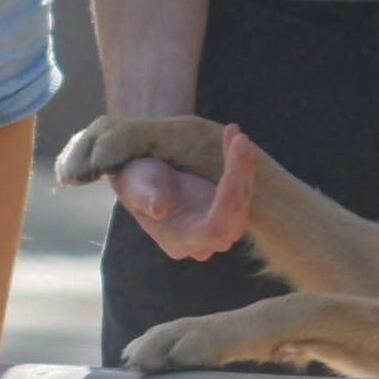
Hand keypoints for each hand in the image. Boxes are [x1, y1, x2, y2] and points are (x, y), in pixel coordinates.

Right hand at [116, 126, 258, 261]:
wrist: (140, 176)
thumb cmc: (134, 182)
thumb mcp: (135, 186)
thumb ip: (146, 199)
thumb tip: (159, 209)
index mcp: (178, 241)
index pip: (212, 229)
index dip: (226, 203)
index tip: (232, 172)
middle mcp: (202, 241)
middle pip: (234, 216)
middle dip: (240, 177)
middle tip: (239, 141)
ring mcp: (216, 226)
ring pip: (242, 202)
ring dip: (244, 167)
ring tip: (238, 136)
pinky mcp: (225, 210)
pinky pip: (242, 190)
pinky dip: (242, 165)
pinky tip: (236, 139)